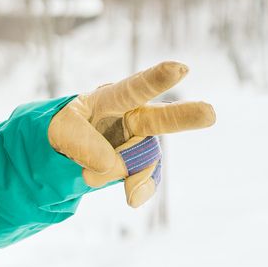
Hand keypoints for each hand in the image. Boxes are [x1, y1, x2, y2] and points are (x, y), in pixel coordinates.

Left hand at [48, 60, 214, 206]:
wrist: (58, 153)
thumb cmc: (59, 129)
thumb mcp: (58, 130)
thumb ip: (81, 143)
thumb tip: (111, 165)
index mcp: (109, 99)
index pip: (133, 89)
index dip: (156, 79)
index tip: (179, 68)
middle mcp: (130, 117)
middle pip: (161, 118)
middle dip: (185, 117)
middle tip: (210, 114)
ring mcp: (137, 143)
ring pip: (147, 158)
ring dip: (126, 171)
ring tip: (92, 177)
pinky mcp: (136, 165)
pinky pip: (146, 177)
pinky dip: (141, 188)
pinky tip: (132, 198)